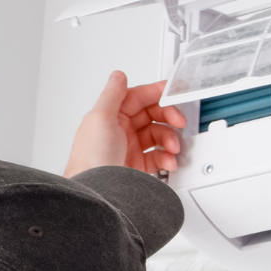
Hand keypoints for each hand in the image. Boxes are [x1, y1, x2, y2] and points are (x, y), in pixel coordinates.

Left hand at [64, 71, 186, 177]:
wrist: (97, 194)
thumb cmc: (91, 160)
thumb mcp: (100, 119)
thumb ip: (112, 94)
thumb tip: (118, 75)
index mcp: (110, 116)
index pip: (138, 97)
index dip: (157, 93)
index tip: (174, 92)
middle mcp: (120, 131)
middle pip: (152, 115)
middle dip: (168, 117)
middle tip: (179, 122)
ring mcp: (130, 149)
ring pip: (159, 136)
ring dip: (170, 140)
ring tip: (173, 148)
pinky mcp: (138, 167)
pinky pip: (160, 157)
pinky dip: (168, 158)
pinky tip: (169, 161)